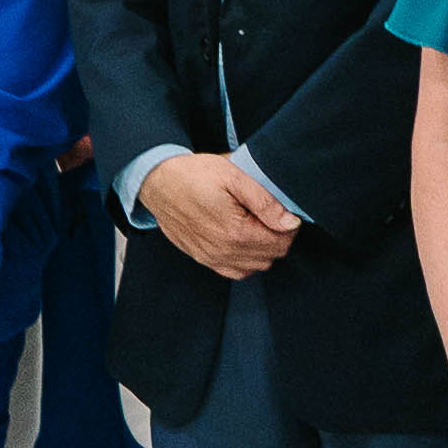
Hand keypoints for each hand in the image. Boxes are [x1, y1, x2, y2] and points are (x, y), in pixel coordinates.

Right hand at [141, 150, 299, 280]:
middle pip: (271, 256)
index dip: (288, 226)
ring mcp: (211, 258)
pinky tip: (242, 238)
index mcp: (235, 232)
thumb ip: (265, 202)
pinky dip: (246, 259)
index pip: (281, 242)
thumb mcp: (234, 177)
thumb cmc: (193, 175)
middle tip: (268, 213)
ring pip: (256, 267)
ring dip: (263, 249)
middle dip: (277, 236)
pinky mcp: (202, 259)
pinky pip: (236, 271)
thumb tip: (290, 222)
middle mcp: (223, 252)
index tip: (282, 211)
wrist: (157, 182)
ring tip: (254, 223)